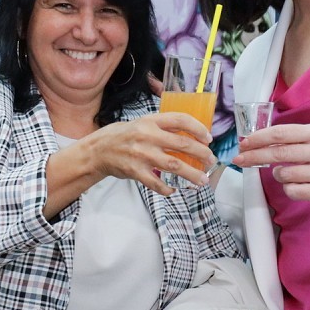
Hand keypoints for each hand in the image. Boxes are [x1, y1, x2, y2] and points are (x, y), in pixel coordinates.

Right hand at [85, 113, 213, 194]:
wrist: (99, 150)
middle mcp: (148, 136)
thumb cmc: (125, 136)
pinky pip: (156, 183)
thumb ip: (164, 127)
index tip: (208, 138)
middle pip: (183, 144)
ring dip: (192, 174)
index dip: (199, 129)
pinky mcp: (135, 170)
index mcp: (151, 121)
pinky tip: (173, 190)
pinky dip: (167, 189)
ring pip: (174, 165)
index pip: (181, 120)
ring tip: (202, 180)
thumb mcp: (143, 124)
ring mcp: (141, 154)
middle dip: (202, 154)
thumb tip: (192, 136)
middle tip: (211, 161)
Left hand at [232, 123, 309, 205]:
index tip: (244, 143)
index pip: (281, 134)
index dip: (258, 138)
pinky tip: (298, 184)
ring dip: (277, 175)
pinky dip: (288, 188)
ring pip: (282, 175)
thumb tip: (258, 141)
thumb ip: (294, 138)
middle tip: (239, 159)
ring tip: (288, 172)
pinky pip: (291, 191)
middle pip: (277, 154)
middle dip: (253, 157)